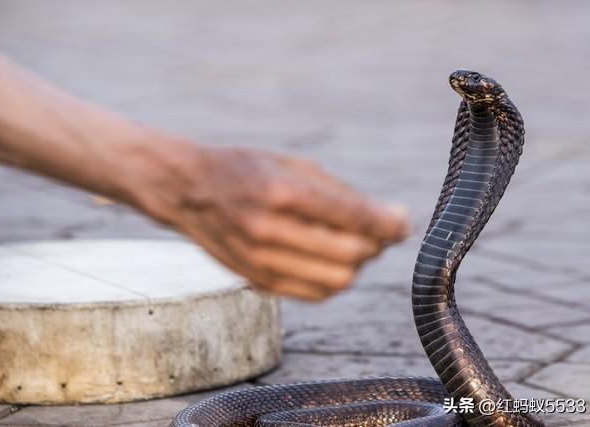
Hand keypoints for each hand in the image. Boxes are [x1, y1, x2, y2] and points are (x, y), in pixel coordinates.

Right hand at [135, 144, 409, 300]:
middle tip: (375, 230)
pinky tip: (326, 257)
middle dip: (375, 245)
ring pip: (337, 281)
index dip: (389, 223)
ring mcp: (261, 261)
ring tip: (348, 243)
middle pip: (352, 256)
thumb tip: (390, 220)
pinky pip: (314, 293)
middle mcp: (270, 229)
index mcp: (281, 191)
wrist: (187, 190)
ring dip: (355, 264)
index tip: (402, 221)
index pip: (355, 217)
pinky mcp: (257, 280)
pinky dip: (332, 278)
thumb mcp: (291, 163)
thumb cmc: (244, 168)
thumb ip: (340, 192)